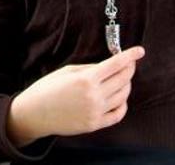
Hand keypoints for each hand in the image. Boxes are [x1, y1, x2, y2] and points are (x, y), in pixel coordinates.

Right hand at [6, 46, 144, 146]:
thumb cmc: (48, 88)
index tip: (139, 51)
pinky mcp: (94, 125)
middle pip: (123, 79)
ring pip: (123, 96)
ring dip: (127, 85)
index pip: (117, 64)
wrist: (34, 113)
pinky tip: (120, 98)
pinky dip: (123, 104)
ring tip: (122, 80)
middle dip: (130, 69)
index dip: (131, 56)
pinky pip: (118, 114)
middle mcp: (94, 96)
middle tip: (130, 64)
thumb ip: (91, 68)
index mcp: (87, 79)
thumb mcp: (68, 71)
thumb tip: (109, 66)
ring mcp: (95, 112)